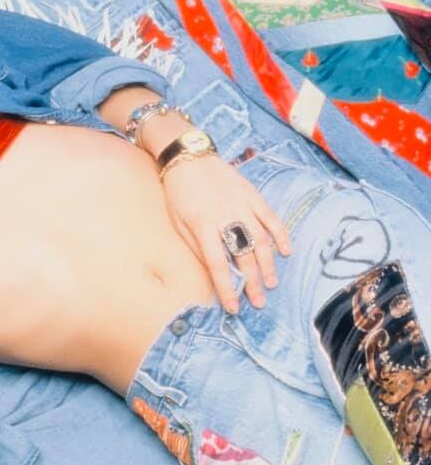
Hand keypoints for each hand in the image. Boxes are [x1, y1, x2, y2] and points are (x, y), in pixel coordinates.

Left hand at [161, 155, 291, 312]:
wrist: (189, 157)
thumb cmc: (179, 193)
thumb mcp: (178, 222)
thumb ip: (196, 246)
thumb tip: (212, 271)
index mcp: (202, 225)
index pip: (217, 264)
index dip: (226, 288)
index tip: (233, 307)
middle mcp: (225, 216)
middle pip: (243, 256)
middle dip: (252, 282)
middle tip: (258, 302)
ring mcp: (242, 205)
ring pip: (260, 240)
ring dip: (268, 264)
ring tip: (270, 283)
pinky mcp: (252, 194)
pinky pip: (271, 218)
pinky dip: (281, 235)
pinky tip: (286, 251)